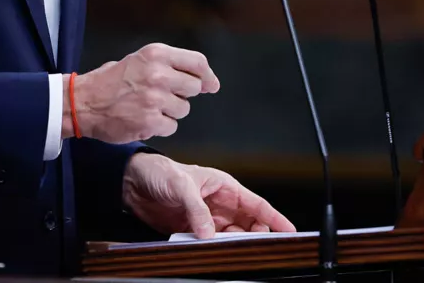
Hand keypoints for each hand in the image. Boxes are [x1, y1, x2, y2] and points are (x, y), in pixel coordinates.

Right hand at [70, 43, 220, 143]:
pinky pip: (171, 126)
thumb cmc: (112, 81)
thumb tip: (208, 82)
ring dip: (170, 111)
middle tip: (164, 96)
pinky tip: (143, 119)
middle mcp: (158, 74)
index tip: (211, 85)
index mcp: (156, 54)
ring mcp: (154, 99)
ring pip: (183, 109)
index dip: (207, 75)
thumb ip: (171, 66)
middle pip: (194, 87)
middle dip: (183, 94)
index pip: (197, 62)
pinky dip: (160, 126)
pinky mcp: (150, 121)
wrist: (82, 102)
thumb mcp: (140, 60)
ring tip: (147, 107)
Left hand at [122, 153, 296, 238]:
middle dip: (254, 236)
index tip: (290, 231)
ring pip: (230, 237)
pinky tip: (210, 251)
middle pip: (248, 224)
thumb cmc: (160, 171)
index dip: (275, 218)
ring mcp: (207, 219)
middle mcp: (220, 204)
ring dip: (231, 244)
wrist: (133, 182)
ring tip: (228, 249)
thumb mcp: (181, 186)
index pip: (257, 204)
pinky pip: (209, 243)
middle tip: (254, 247)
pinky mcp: (193, 230)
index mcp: (225, 187)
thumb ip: (197, 209)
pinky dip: (213, 249)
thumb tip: (209, 233)